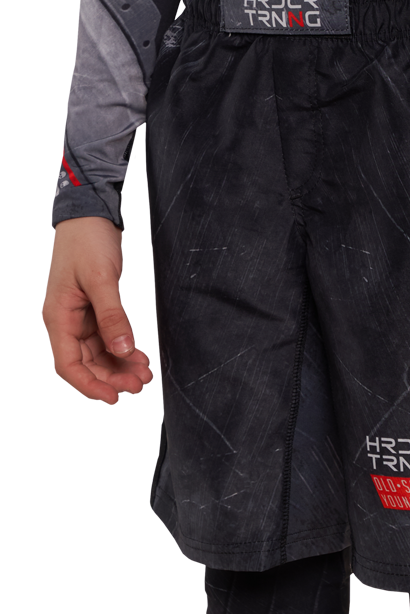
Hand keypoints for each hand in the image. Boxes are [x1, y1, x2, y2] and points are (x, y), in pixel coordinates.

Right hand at [43, 217, 152, 403]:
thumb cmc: (87, 242)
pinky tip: (140, 355)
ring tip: (146, 372)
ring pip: (100, 354)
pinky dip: (123, 348)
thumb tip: (122, 349)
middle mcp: (68, 322)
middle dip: (113, 377)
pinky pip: (108, 338)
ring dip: (121, 365)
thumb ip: (111, 315)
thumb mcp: (100, 279)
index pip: (70, 364)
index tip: (115, 396)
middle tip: (141, 382)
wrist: (90, 217)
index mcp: (59, 318)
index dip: (91, 385)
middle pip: (87, 363)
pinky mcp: (96, 311)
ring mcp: (82, 318)